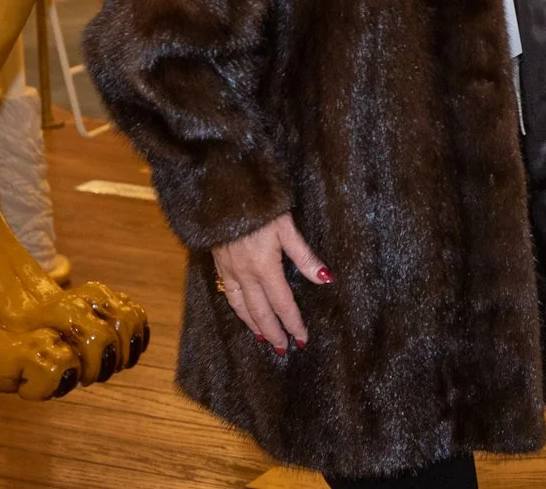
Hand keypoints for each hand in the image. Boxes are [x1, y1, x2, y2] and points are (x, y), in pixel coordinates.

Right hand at [211, 213, 331, 353]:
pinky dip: (238, 310)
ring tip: (264, 339)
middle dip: (274, 332)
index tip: (302, 339)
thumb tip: (325, 279)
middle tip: (283, 350)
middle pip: (261, 312)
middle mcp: (246, 274)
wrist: (224, 195)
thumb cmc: (261, 208)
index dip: (293, 323)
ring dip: (254, 325)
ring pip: (242, 307)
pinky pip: (229, 295)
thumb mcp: (287, 228)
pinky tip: (242, 313)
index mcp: (265, 267)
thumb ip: (305, 257)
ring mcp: (230, 271)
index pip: (282, 304)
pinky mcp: (219, 265)